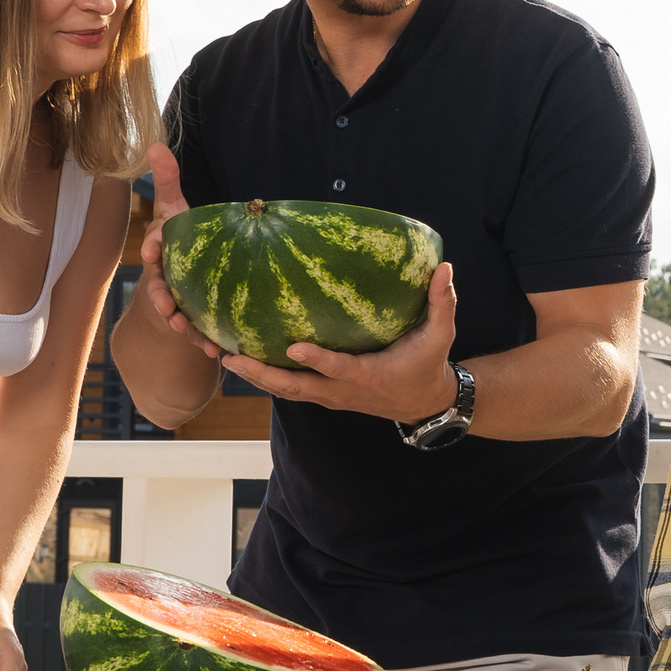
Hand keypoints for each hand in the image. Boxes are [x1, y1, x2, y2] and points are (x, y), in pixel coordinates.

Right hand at [138, 144, 221, 359]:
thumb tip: (155, 143)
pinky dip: (206, 341)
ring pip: (177, 315)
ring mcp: (177, 301)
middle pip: (160, 288)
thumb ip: (168, 179)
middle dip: (161, 299)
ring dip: (184, 327)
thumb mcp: (176, 208)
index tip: (154, 250)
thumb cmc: (182, 237)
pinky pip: (197, 332)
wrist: (184, 276)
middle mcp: (165, 278)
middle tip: (168, 308)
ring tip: (195, 336)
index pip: (155, 246)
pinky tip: (219, 350)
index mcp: (162, 251)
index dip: (154, 248)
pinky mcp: (193, 319)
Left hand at [222, 262, 460, 423]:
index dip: (317, 360)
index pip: (339, 368)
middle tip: (232, 357)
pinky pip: (291, 389)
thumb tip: (445, 268)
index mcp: (368, 375)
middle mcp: (343, 390)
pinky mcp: (325, 395)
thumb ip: (442, 303)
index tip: (292, 346)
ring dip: (256, 377)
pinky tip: (244, 361)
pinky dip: (266, 379)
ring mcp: (331, 396)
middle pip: (296, 387)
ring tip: (226, 357)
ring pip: (287, 391)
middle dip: (263, 374)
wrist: (423, 403)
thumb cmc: (428, 364)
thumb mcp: (440, 336)